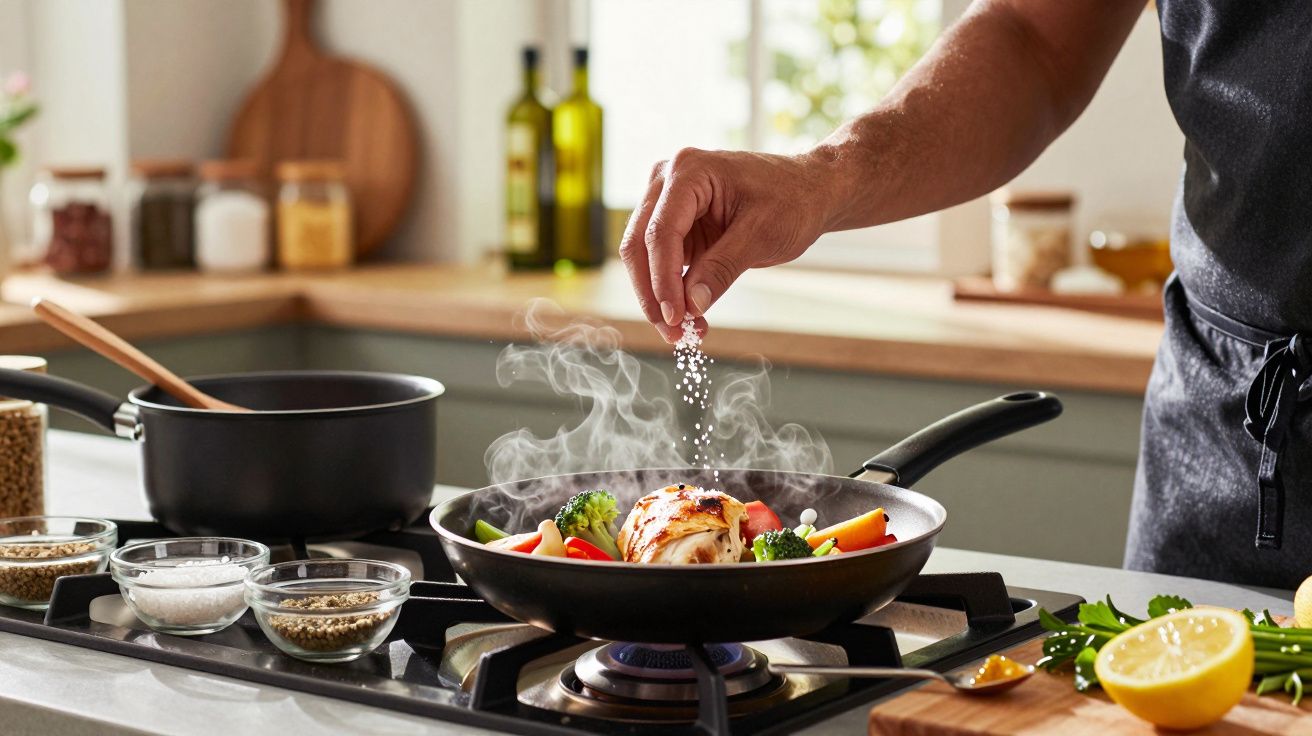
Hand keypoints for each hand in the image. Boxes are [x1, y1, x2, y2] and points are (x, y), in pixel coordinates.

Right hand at [620, 147, 833, 342]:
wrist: (809, 191)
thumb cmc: (792, 200)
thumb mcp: (762, 235)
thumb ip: (722, 268)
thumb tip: (691, 306)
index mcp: (689, 170)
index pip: (661, 231)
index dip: (663, 279)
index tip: (675, 317)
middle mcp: (668, 181)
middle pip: (639, 244)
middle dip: (653, 293)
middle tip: (672, 333)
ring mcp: (668, 202)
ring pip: (643, 257)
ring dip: (658, 297)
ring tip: (684, 332)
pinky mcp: (676, 225)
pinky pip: (661, 263)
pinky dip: (672, 292)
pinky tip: (691, 318)